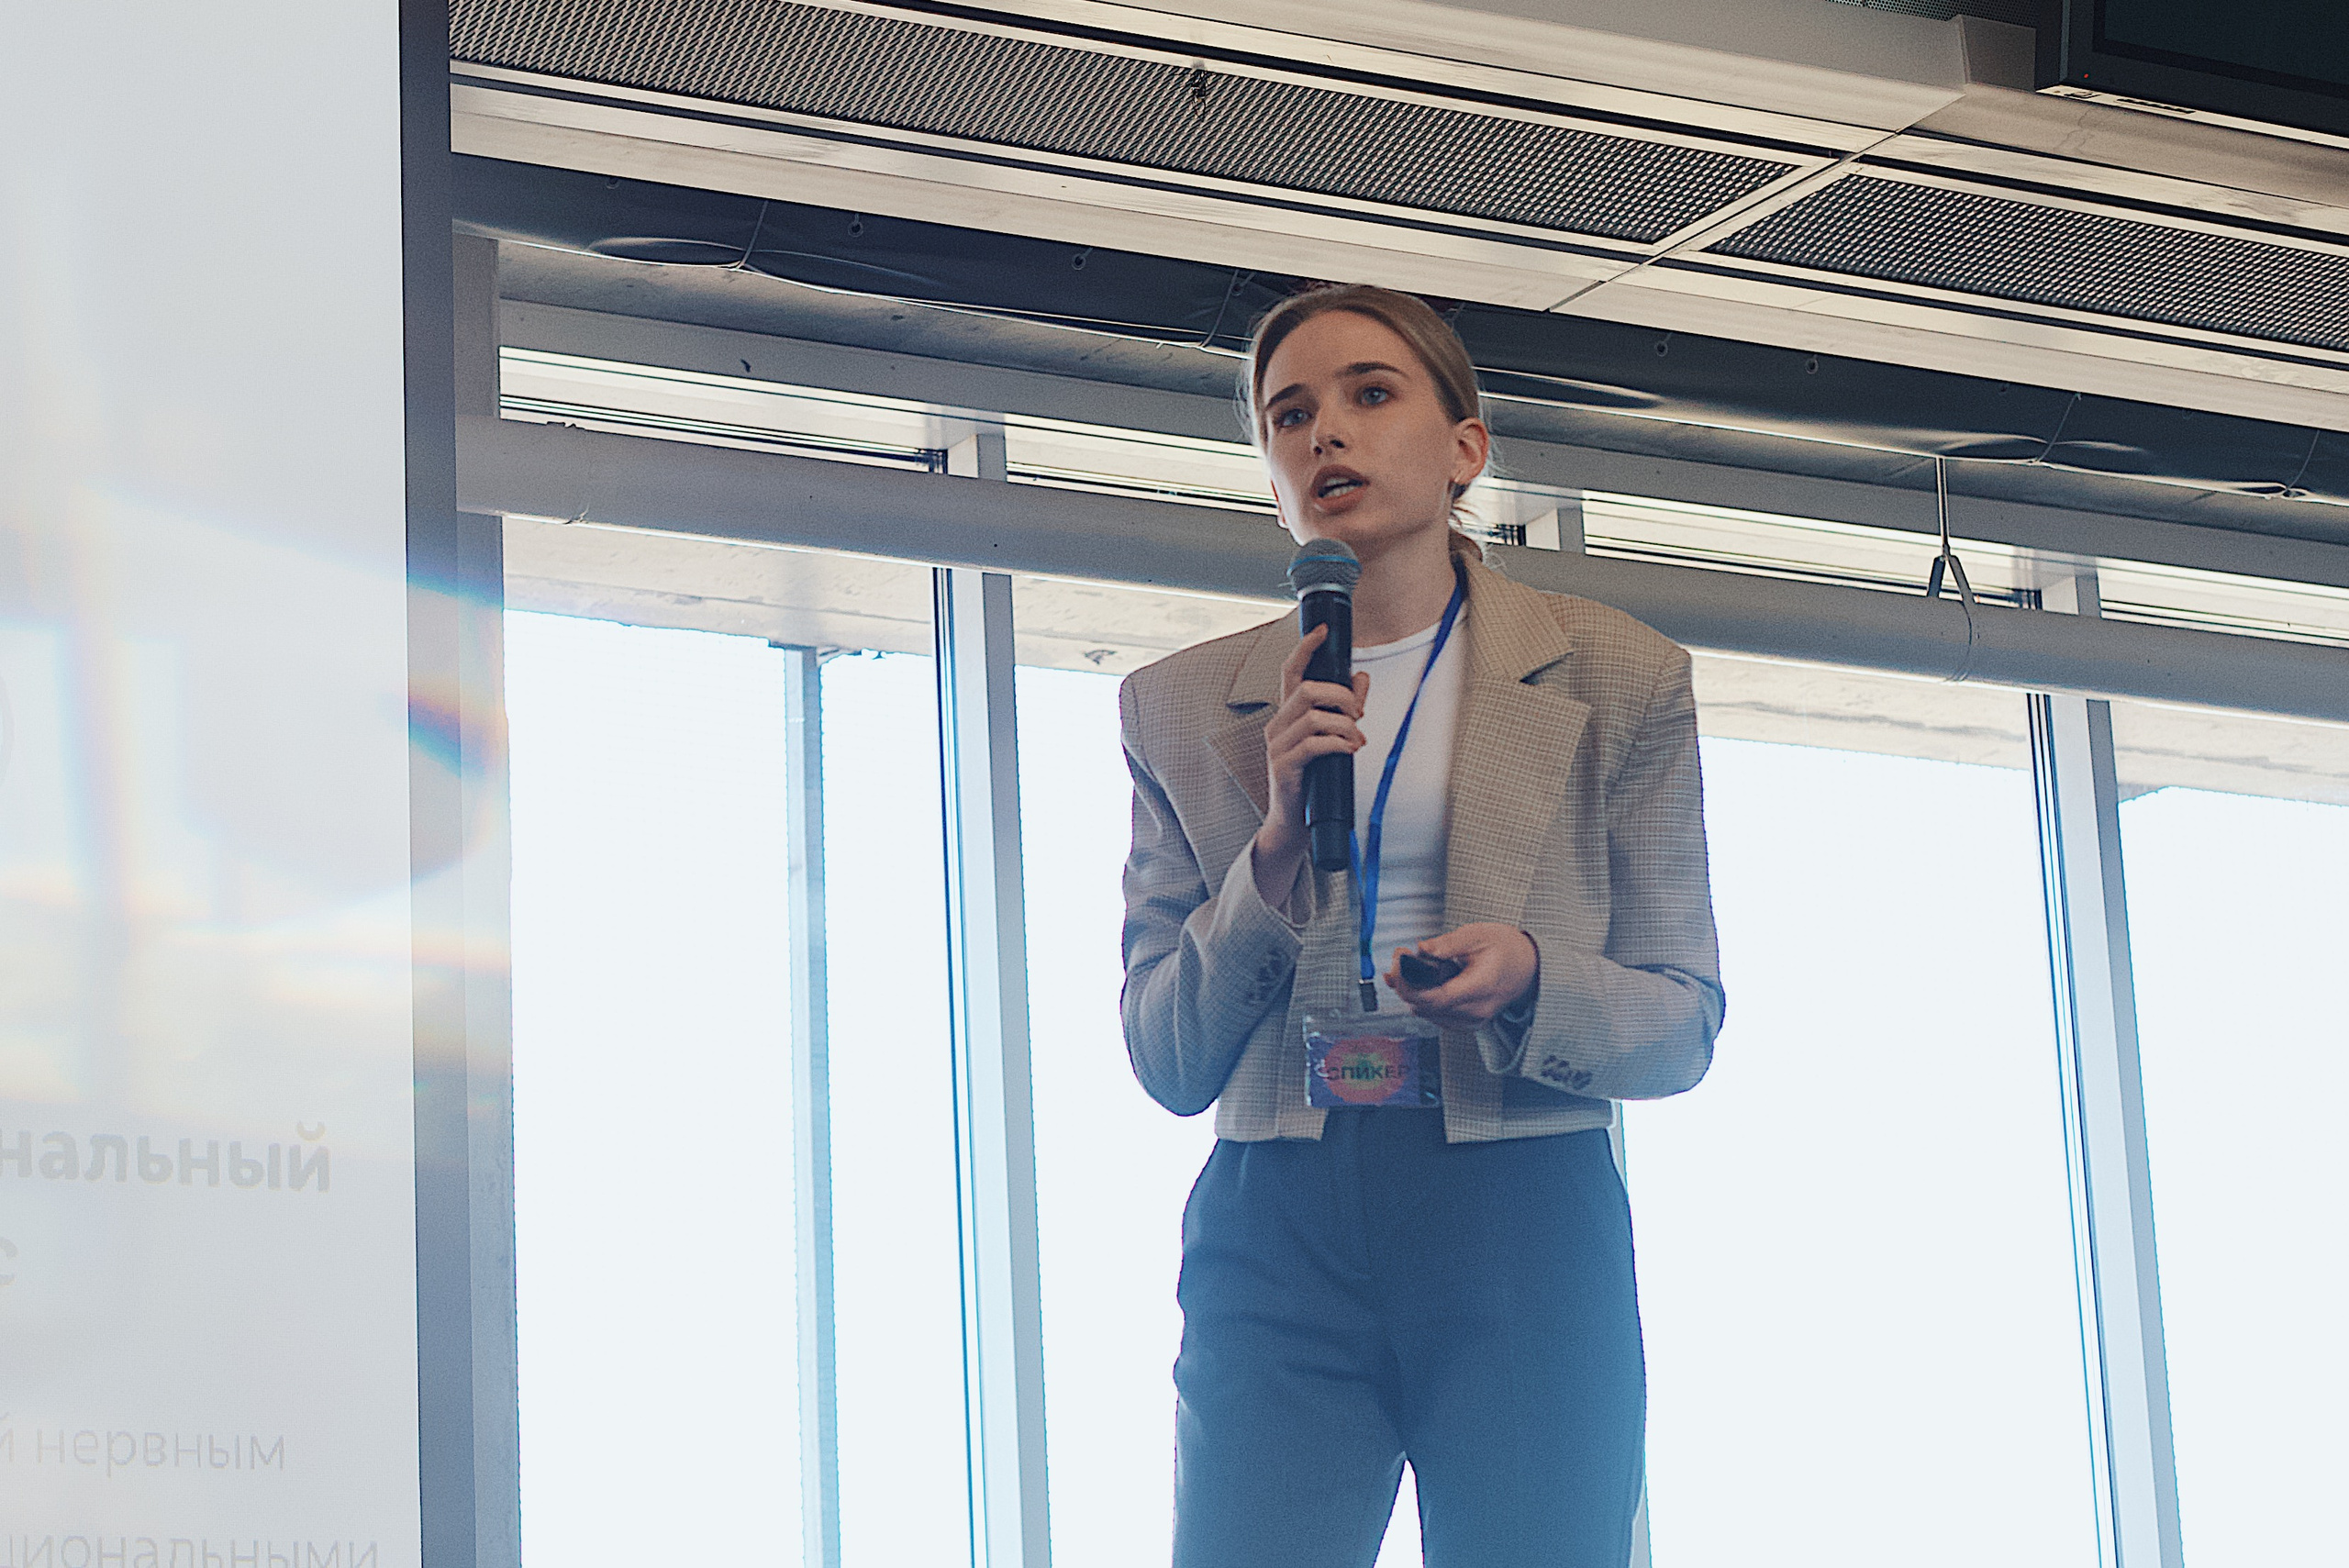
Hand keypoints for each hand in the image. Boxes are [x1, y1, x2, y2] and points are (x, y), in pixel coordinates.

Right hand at [1251, 625, 1369, 902]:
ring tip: (1357, 740)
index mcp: (1287, 714)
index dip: (1305, 648)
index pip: (1291, 671)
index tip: (1323, 630)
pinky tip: (1349, 750)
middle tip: (1359, 714)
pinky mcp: (1284, 767)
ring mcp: (1277, 746)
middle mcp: (1277, 725)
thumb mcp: (1332, 737)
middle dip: (1341, 696)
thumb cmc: (1314, 777)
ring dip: (1344, 725)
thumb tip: (1361, 677)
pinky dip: (1338, 743)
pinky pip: (1314, 744)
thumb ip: (1346, 708)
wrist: (1295, 821)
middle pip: (1307, 690)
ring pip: (1313, 717)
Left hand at [1387, 924, 1539, 1028]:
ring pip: (1428, 1014)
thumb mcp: (1478, 935)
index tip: (1397, 963)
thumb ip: (1448, 944)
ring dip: (1413, 992)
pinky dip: (1424, 999)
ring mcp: (1472, 1021)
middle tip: (1400, 957)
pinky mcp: (1468, 1022)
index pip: (1434, 999)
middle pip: (1426, 1008)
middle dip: (1406, 983)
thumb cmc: (1507, 949)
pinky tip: (1421, 980)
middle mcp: (1475, 1011)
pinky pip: (1437, 1016)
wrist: (1530, 967)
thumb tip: (1421, 949)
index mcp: (1479, 988)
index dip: (1408, 984)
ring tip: (1410, 964)